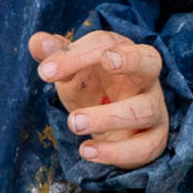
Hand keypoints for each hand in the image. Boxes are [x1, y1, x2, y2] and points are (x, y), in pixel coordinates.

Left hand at [29, 29, 169, 170]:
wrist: (115, 128)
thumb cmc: (94, 90)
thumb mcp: (72, 71)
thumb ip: (56, 56)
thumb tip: (37, 40)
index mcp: (124, 54)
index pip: (106, 43)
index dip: (77, 55)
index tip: (45, 73)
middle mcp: (146, 79)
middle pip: (149, 61)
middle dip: (130, 59)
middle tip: (107, 61)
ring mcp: (154, 109)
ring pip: (143, 110)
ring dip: (107, 117)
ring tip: (73, 123)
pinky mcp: (154, 140)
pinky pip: (144, 147)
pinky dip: (116, 152)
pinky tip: (87, 151)